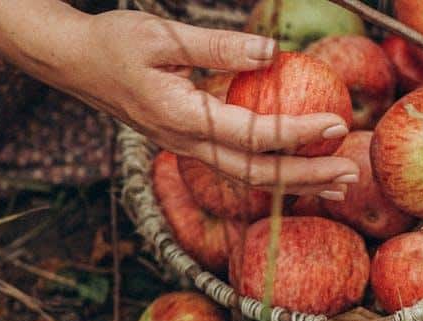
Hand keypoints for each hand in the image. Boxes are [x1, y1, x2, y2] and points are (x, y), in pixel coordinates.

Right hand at [0, 0, 357, 197]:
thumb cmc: (113, 43)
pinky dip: (272, 169)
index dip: (296, 134)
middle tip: (351, 174)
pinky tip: (298, 165)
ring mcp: (184, 146)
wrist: (71, 62)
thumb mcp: (164, 36)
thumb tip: (271, 54)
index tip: (335, 125)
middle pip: (254, 173)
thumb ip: (219, 47)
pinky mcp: (186, 140)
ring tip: (338, 181)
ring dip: (294, 181)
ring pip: (246, 176)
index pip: (251, 134)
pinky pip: (235, 163)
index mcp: (181, 118)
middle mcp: (185, 142)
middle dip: (306, 177)